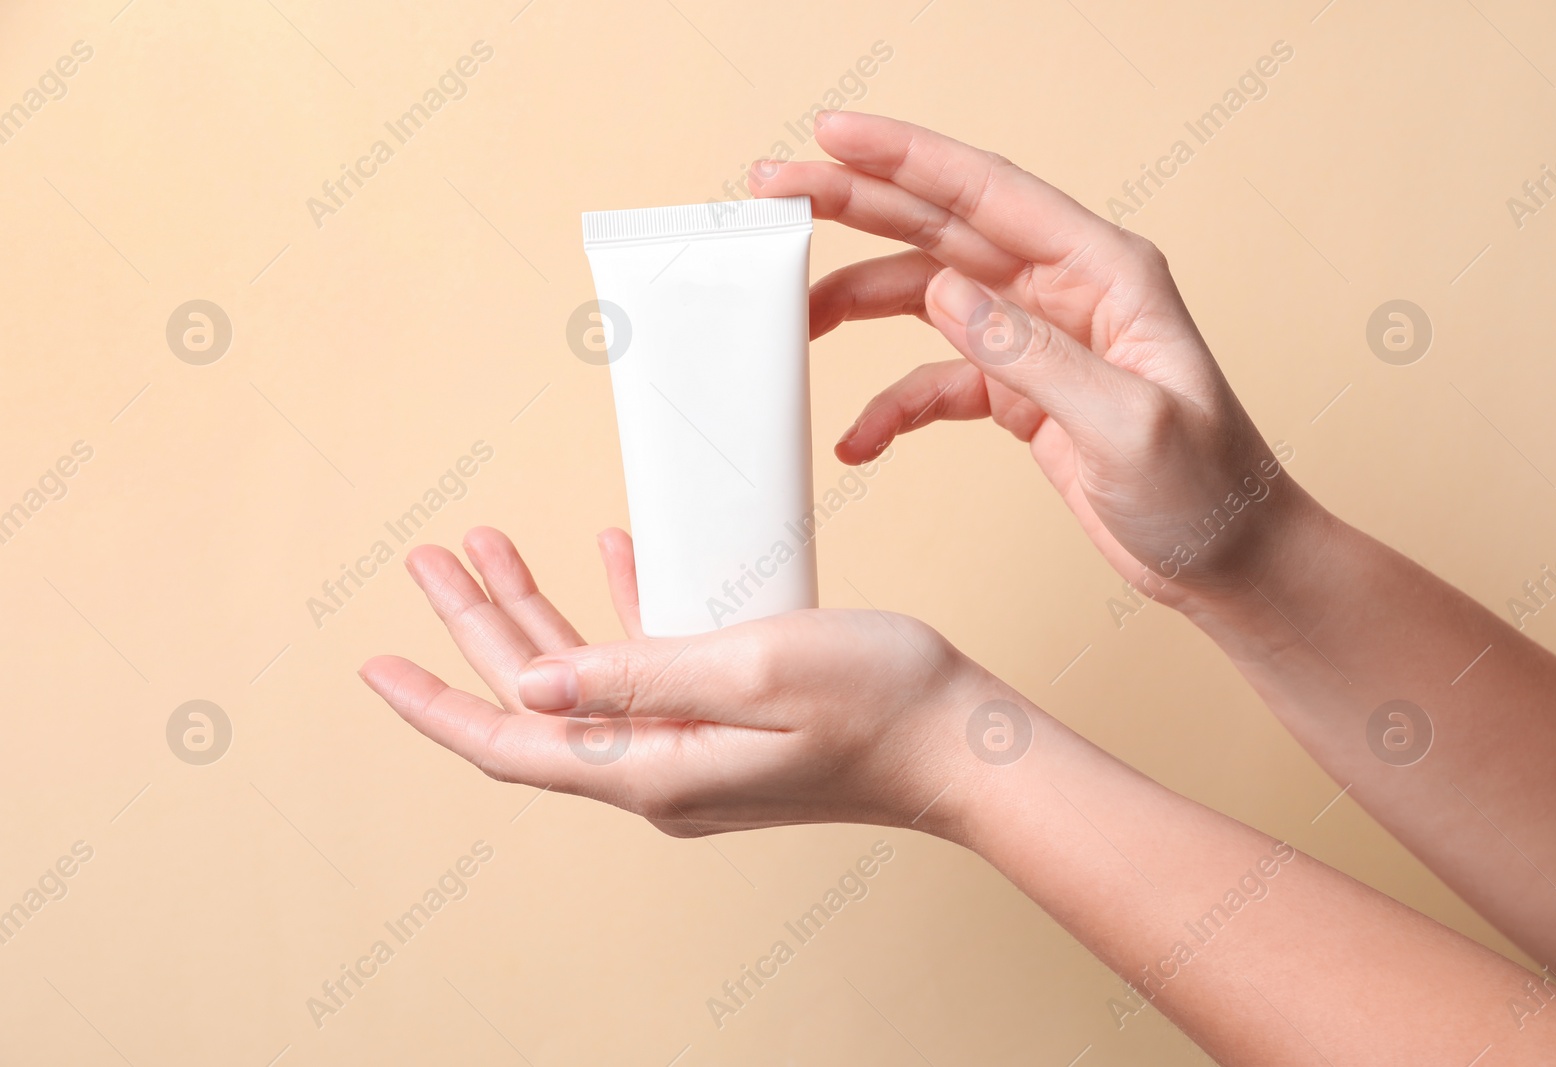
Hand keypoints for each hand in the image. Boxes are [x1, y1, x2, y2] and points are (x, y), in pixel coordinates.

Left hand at [359, 526, 1011, 835]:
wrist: (961, 745)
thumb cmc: (879, 702)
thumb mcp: (753, 670)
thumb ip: (638, 675)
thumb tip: (533, 687)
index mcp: (653, 767)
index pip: (510, 743)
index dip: (437, 705)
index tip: (375, 665)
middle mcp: (659, 770)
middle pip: (538, 701)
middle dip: (480, 627)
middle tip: (434, 558)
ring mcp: (693, 752)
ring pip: (585, 681)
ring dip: (538, 614)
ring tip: (494, 549)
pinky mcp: (726, 728)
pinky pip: (648, 672)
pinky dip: (618, 616)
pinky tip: (608, 557)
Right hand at [751, 112, 1324, 606]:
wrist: (1229, 562)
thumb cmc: (1209, 491)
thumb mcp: (1128, 424)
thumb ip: (1033, 356)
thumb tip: (944, 293)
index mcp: (1105, 271)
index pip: (990, 191)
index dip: (906, 157)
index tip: (832, 134)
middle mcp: (1065, 291)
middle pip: (942, 227)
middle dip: (857, 205)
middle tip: (777, 191)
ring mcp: (1036, 341)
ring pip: (926, 297)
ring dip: (857, 304)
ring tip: (791, 318)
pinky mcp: (1019, 393)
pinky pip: (936, 380)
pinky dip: (893, 406)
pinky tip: (858, 438)